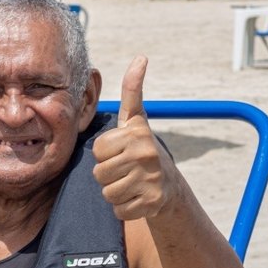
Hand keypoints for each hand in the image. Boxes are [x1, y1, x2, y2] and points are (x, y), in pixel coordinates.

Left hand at [92, 56, 177, 220]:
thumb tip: (141, 58)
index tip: (121, 151)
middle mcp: (146, 154)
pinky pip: (119, 210)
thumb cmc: (142, 149)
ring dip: (115, 193)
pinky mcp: (152, 203)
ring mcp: (151, 179)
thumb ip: (132, 91)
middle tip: (125, 170)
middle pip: (99, 173)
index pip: (97, 150)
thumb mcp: (136, 120)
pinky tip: (137, 199)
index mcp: (137, 133)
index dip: (105, 154)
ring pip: (108, 193)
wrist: (169, 186)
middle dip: (108, 175)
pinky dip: (124, 209)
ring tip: (131, 184)